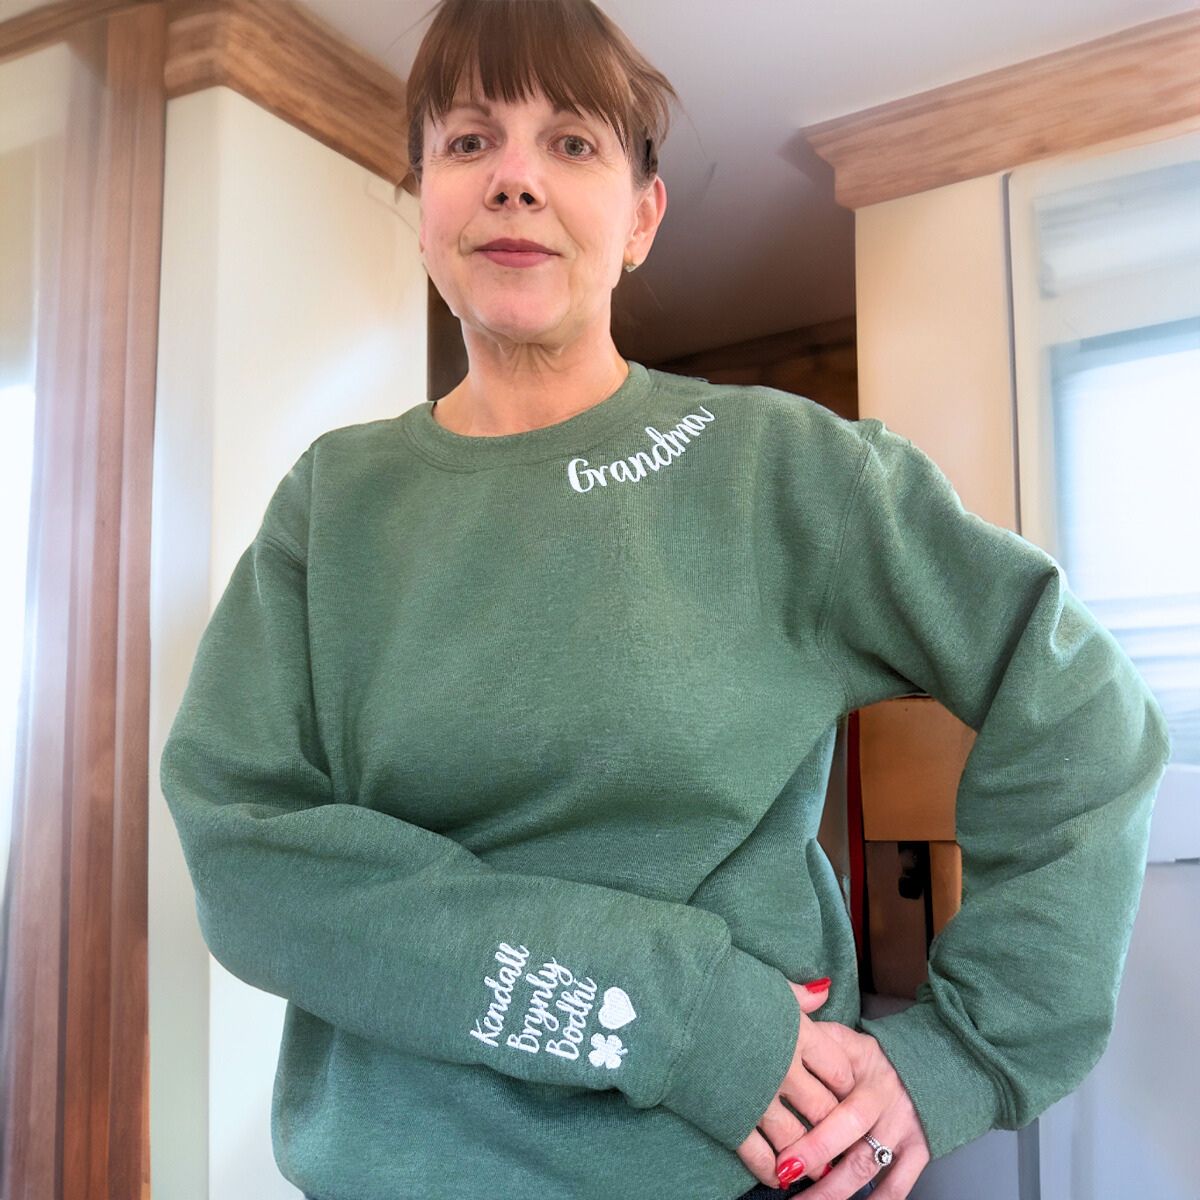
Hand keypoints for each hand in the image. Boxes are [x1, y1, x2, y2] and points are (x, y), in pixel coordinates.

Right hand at [735, 979, 857, 1188]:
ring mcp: (759, 1097)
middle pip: (824, 1108)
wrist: (672, 1002)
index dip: (844, 1083)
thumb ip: (798, 996)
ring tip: (816, 1167)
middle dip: (833, 1126)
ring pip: (797, 1138)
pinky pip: (759, 1156)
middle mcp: (785, 1069)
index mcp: (797, 1034)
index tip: (842, 1092)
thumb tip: (824, 991)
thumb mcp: (765, 982)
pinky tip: (778, 1175)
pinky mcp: (730, 1118)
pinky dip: (772, 1170)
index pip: (838, 1068)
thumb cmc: (718, 984)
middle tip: (838, 1137)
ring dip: (809, 1157)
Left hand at [771, 1022, 930, 1198]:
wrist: (927, 1065)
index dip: (810, 1136)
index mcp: (863, 1074)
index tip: (781, 1155)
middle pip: (850, 1139)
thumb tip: (785, 1032)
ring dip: (835, 1192)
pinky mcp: (918, 1152)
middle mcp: (884, 1103)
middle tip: (786, 1177)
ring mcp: (902, 1130)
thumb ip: (819, 1037)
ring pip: (867, 1167)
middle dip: (816, 1162)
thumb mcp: (848, 1039)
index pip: (835, 1106)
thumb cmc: (873, 1057)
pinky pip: (899, 1186)